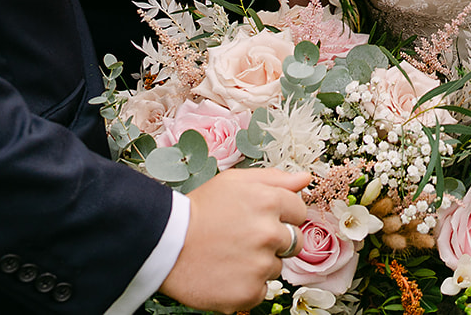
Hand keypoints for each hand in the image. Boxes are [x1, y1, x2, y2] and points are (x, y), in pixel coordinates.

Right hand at [160, 168, 308, 312]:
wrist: (164, 244)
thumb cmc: (199, 210)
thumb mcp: (234, 181)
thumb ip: (275, 178)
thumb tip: (306, 179)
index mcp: (269, 201)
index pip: (299, 211)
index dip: (282, 215)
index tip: (260, 218)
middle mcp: (270, 234)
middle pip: (294, 241)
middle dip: (274, 240)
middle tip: (243, 238)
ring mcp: (260, 265)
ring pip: (276, 266)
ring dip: (259, 264)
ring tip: (230, 255)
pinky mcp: (248, 292)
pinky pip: (261, 291)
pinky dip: (247, 286)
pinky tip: (226, 273)